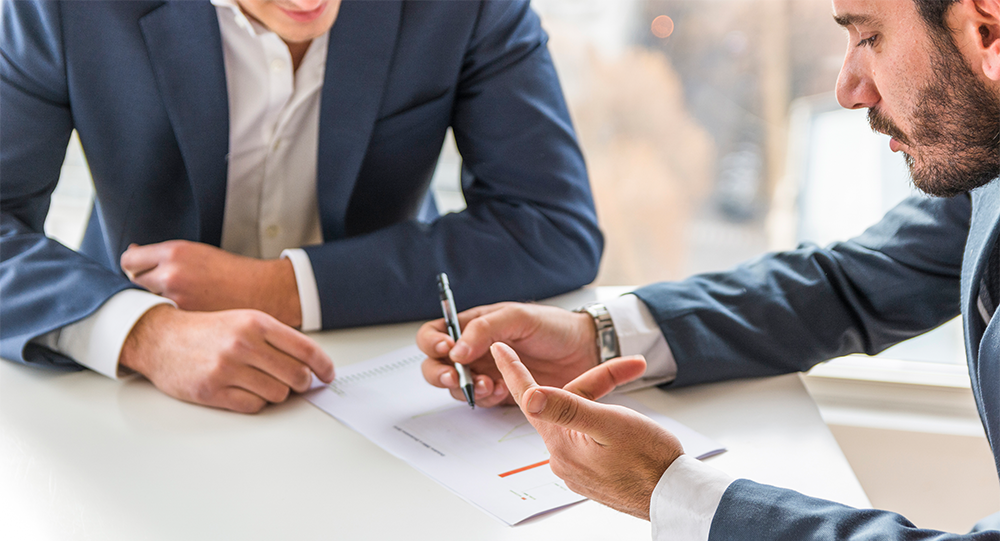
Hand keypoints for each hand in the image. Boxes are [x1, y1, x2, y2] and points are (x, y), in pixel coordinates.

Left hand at [120, 240, 301, 326]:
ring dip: (155, 302)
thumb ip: (164, 255)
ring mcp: (176, 299)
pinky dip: (170, 316)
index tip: (141, 270)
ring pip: (147, 302)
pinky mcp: (185, 319)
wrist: (262, 291)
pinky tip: (185, 313)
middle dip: (144, 284)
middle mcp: (171, 274)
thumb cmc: (231, 271)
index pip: (129, 260)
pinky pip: (164, 317)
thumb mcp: (197, 252)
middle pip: (133, 282)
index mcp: (174, 252)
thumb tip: (133, 253)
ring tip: (178, 300)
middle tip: (163, 287)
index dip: (134, 265)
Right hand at [120, 305, 334, 412]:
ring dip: (276, 393)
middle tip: (296, 382)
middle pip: (296, 376)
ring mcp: (227, 368)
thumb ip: (277, 339)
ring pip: (278, 394)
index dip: (323, 366)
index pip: (305, 350)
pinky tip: (245, 390)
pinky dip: (256, 402)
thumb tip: (311, 364)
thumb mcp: (244, 320)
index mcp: (256, 323)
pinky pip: (254, 406)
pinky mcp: (213, 391)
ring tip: (261, 382)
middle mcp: (244, 344)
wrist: (161, 338)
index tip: (328, 375)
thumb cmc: (207, 330)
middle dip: (301, 383)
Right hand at [418, 302, 599, 406]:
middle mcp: (474, 349)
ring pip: (455, 387)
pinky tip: (503, 391)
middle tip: (456, 377)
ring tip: (490, 385)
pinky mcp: (501, 393)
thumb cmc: (554, 327)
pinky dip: (485, 399)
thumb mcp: (518, 317)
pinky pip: (479, 401)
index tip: (448, 350)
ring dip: (465, 389)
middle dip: (439, 373)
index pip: (435, 333)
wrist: (586, 351)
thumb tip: (455, 351)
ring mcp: (485, 372)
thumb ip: (484, 329)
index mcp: (474, 325)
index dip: (433, 343)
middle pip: (435, 364)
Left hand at [492, 342, 682, 519]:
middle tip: (630, 368)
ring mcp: (577, 468)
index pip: (528, 397)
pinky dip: (606, 426)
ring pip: (581, 420)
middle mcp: (562, 457)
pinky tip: (628, 432)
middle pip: (566, 404)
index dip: (513, 369)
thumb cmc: (650, 461)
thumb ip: (567, 409)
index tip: (498, 348)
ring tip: (635, 414)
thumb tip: (530, 397)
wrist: (674, 495)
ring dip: (605, 406)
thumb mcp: (609, 424)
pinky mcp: (592, 474)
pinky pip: (590, 439)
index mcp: (560, 442)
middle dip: (596, 384)